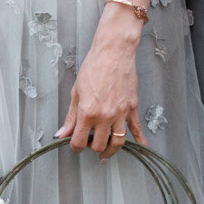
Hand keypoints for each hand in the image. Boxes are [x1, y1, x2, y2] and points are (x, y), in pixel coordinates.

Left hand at [58, 15, 142, 157]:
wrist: (113, 52)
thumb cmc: (93, 67)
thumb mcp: (76, 92)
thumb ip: (70, 117)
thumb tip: (61, 133)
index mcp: (87, 112)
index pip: (79, 142)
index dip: (75, 146)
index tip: (75, 144)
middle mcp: (104, 116)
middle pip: (98, 145)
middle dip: (92, 147)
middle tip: (90, 141)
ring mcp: (120, 113)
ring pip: (117, 143)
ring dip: (110, 150)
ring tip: (106, 151)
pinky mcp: (132, 108)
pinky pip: (137, 129)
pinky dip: (140, 141)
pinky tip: (142, 148)